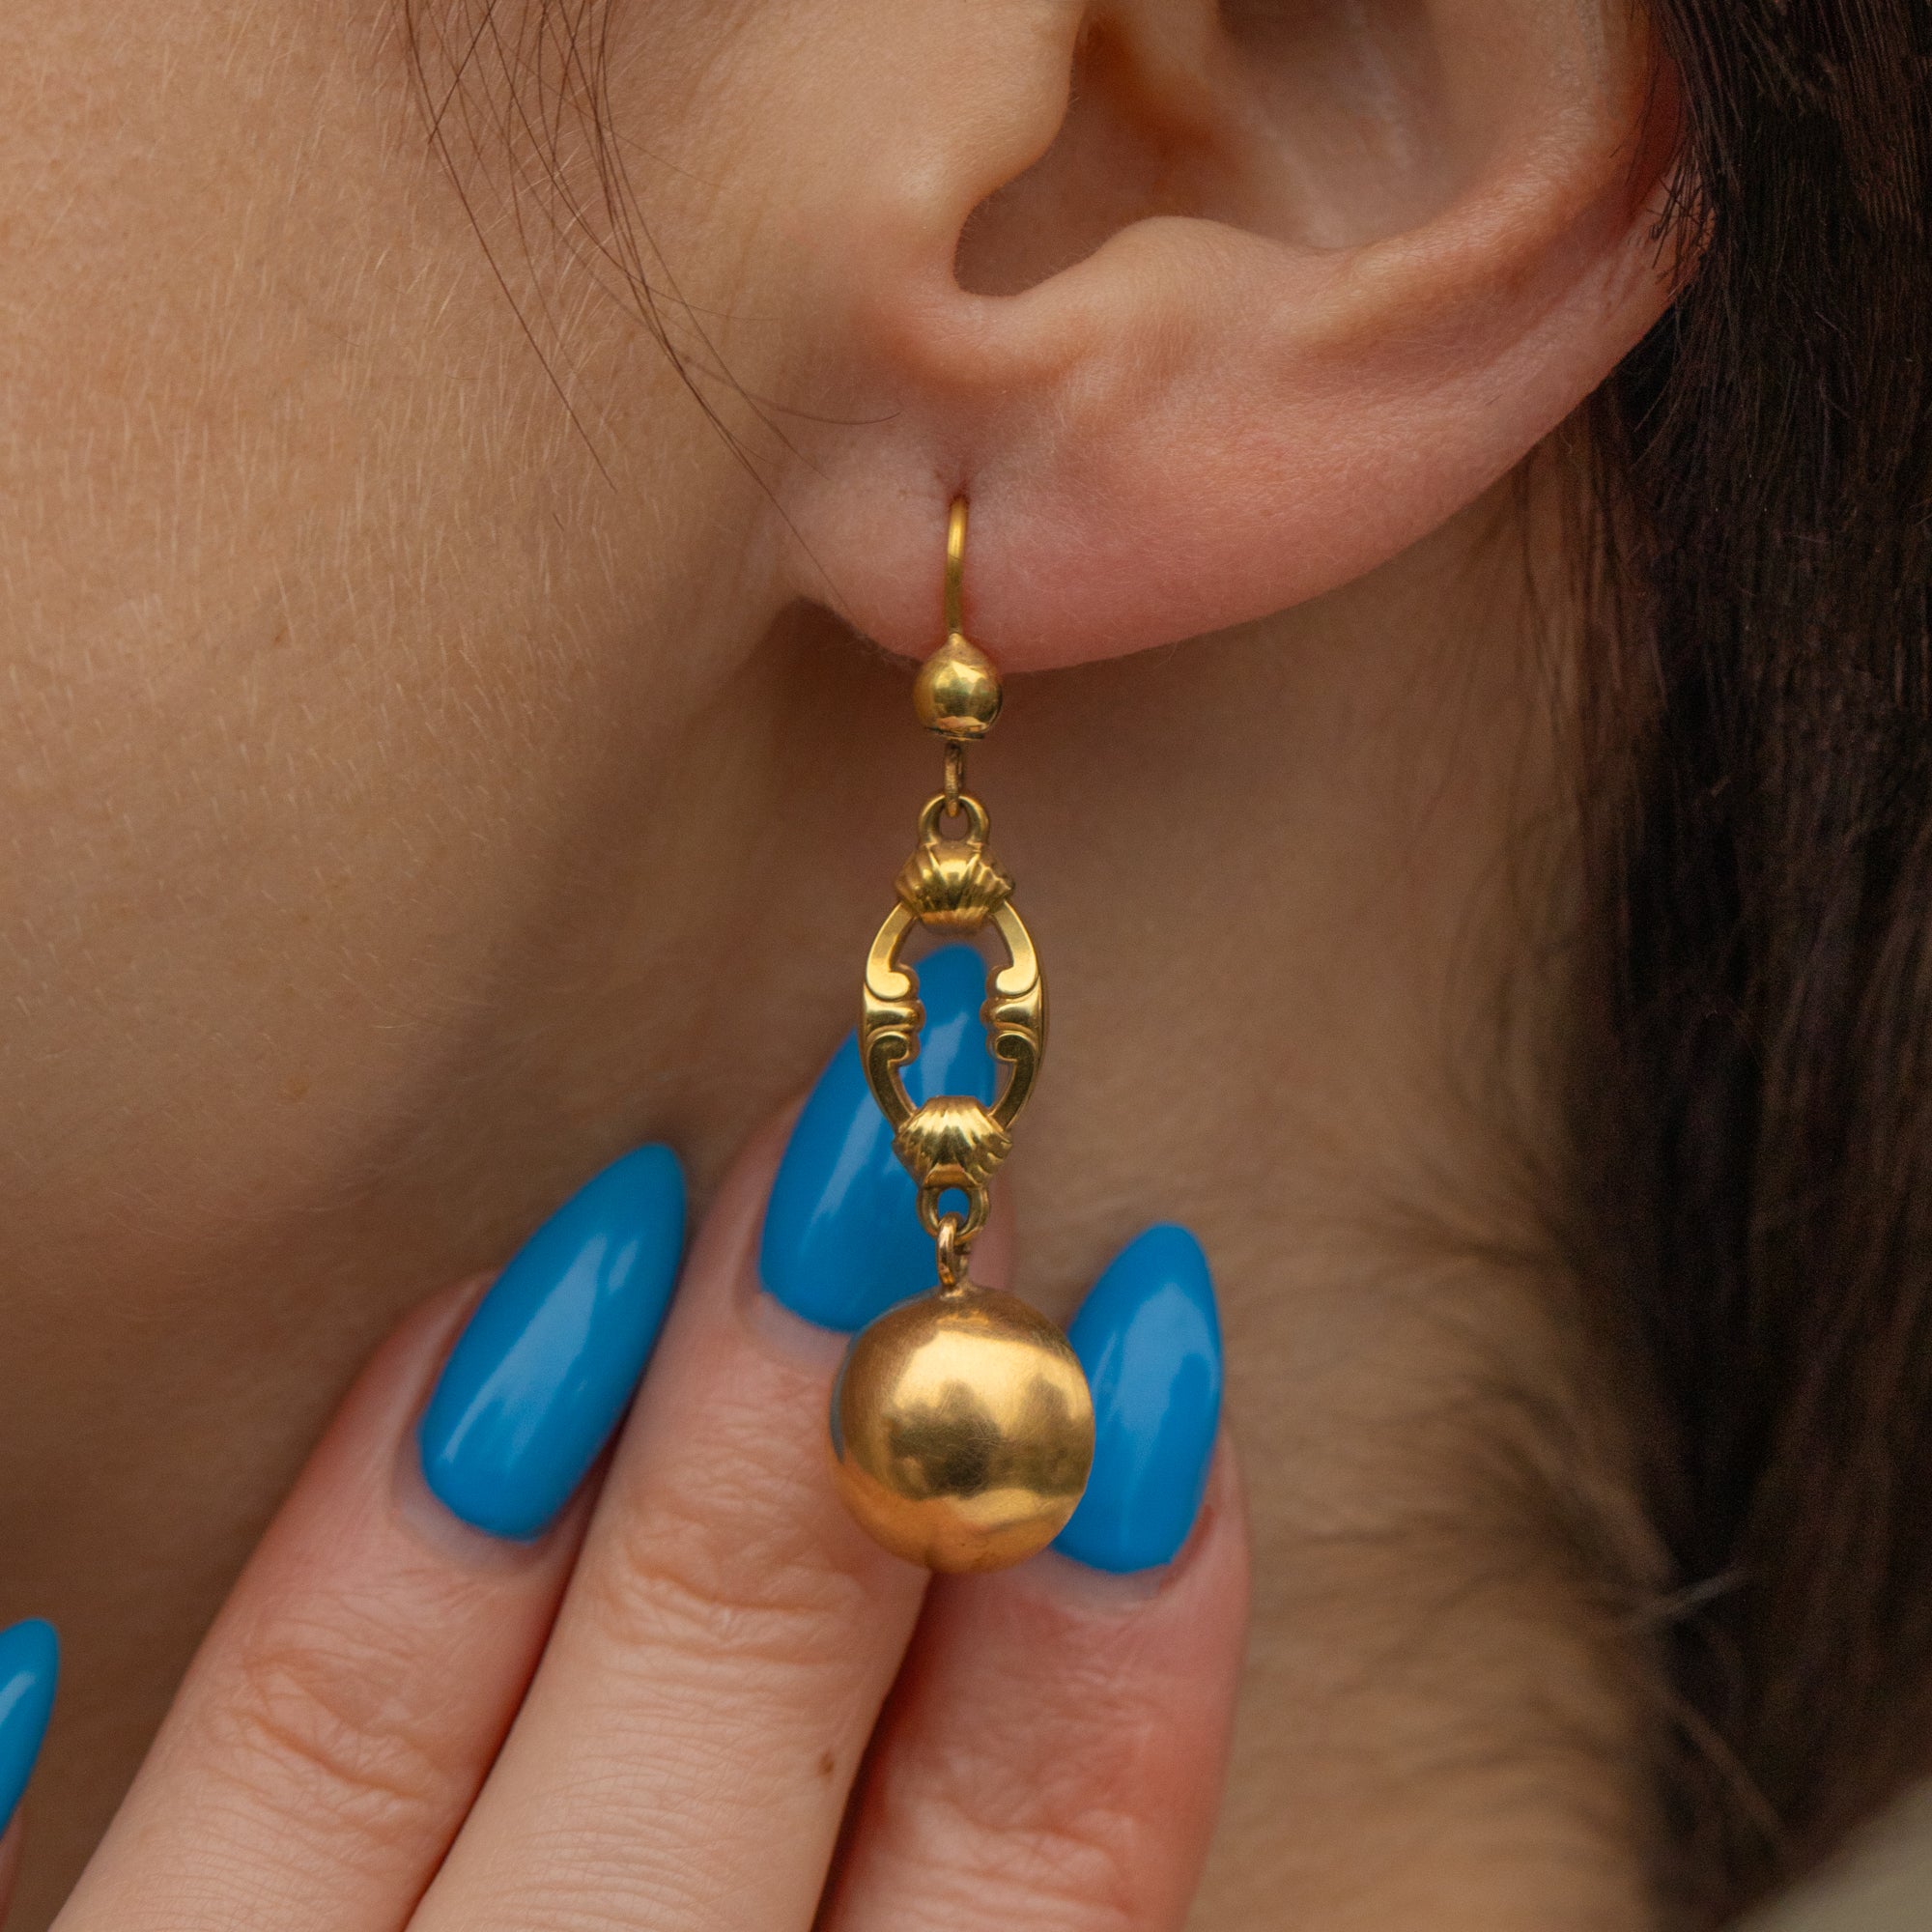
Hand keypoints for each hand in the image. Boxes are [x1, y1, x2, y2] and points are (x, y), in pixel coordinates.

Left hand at [23, 1108, 1246, 1931]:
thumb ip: (951, 1909)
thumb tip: (1089, 1577)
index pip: (1008, 1927)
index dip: (1108, 1641)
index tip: (1161, 1341)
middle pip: (701, 1790)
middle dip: (824, 1448)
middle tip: (893, 1159)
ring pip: (344, 1773)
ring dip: (496, 1491)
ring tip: (623, 1219)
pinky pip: (6, 1875)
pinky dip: (79, 1700)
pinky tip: (114, 1534)